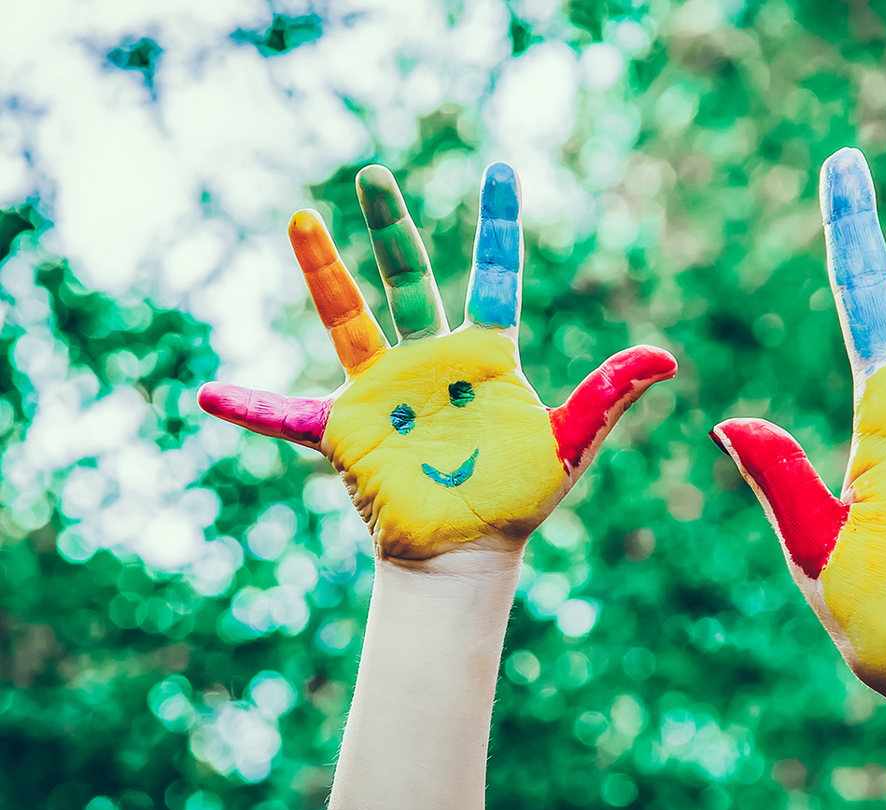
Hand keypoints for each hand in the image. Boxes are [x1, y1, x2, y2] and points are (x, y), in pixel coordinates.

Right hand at [198, 163, 675, 563]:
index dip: (497, 224)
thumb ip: (609, 396)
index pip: (495, 274)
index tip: (499, 170)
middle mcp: (430, 359)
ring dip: (324, 273)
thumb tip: (667, 359)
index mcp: (485, 355)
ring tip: (300, 219)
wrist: (468, 553)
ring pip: (350, 317)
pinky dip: (250, 408)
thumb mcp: (568, 444)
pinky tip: (208, 397)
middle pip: (408, 279)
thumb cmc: (518, 498)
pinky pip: (287, 416)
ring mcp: (384, 389)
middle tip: (376, 175)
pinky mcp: (348, 429)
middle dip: (391, 228)